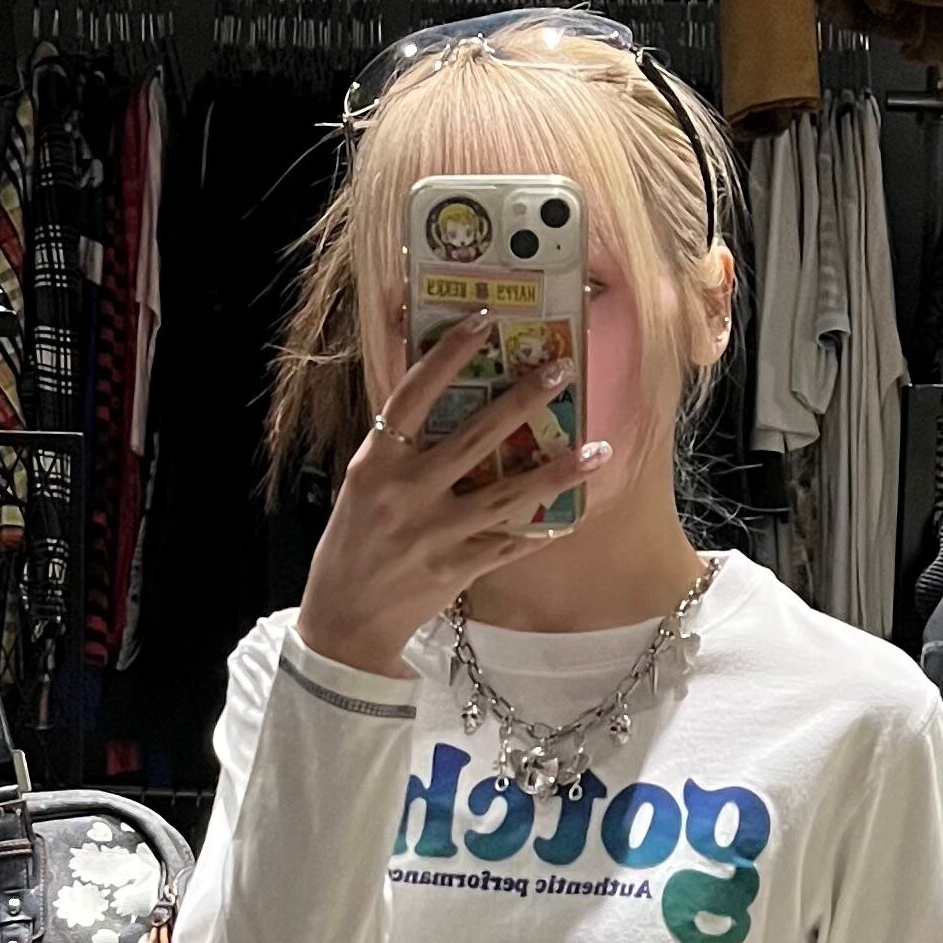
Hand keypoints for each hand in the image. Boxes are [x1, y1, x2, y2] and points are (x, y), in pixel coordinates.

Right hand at [294, 310, 611, 678]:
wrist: (344, 619)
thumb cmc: (353, 544)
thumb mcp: (362, 485)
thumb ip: (399, 447)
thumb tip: (443, 398)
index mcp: (375, 463)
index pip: (413, 394)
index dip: (449, 355)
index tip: (483, 322)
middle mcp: (405, 494)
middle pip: (474, 438)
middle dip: (522, 400)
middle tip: (561, 370)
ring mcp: (434, 534)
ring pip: (507, 495)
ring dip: (556, 471)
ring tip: (598, 449)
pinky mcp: (456, 570)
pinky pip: (509, 543)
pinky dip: (542, 528)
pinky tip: (574, 512)